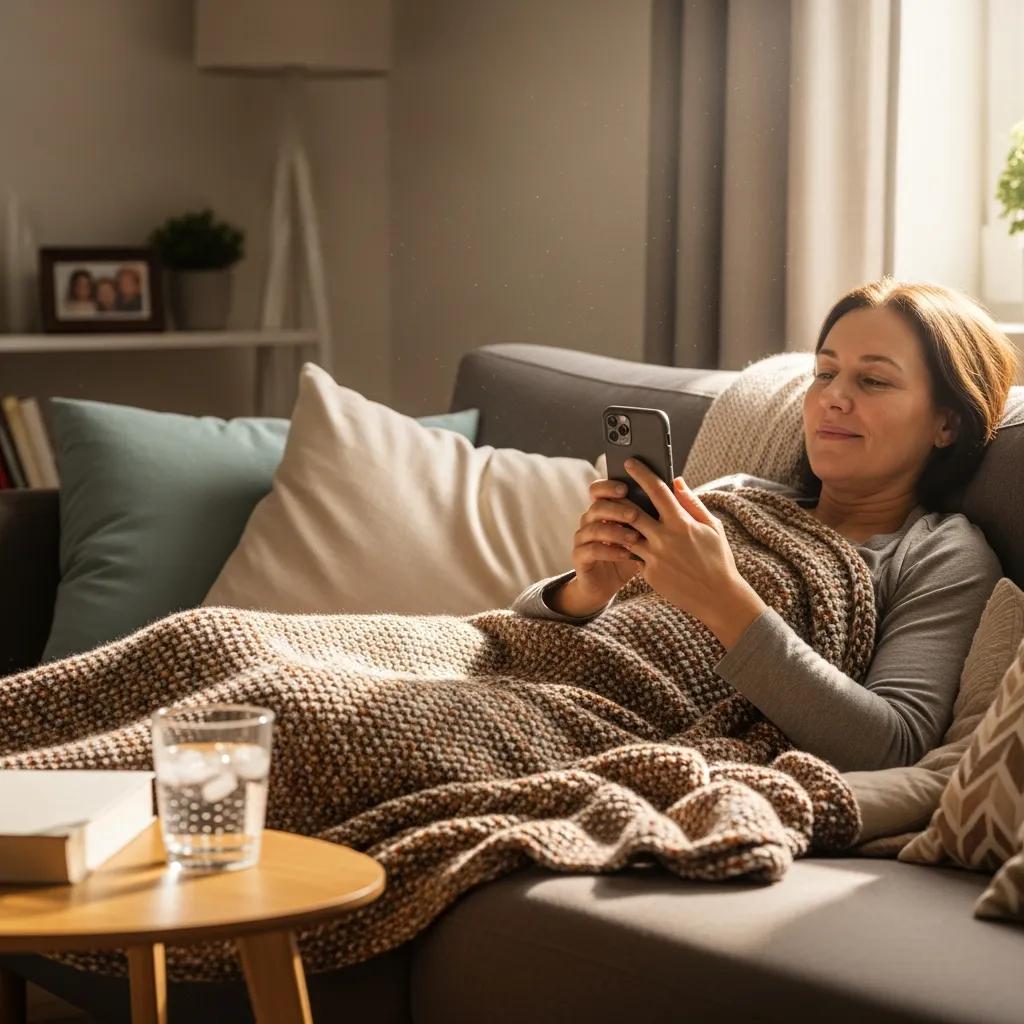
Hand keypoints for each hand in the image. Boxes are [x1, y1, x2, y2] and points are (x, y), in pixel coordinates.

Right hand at [549, 478, 645, 616]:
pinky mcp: (579, 557)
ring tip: (634, 538)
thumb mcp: (643, 535)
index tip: (626, 488)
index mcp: (603, 510)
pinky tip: (625, 554)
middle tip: (635, 514)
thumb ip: (652, 515)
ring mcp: (582, 538)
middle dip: (617, 509)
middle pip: (597, 506)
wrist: (607, 584)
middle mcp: (589, 520)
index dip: (609, 486)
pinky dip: (609, 551)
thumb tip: (673, 489)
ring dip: (615, 531)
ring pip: (593, 528)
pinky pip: (591, 550)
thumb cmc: (629, 555)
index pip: (599, 490)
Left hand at [619, 459, 766, 646]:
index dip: (641, 474)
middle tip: (611, 489)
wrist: (718, 597)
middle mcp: (665, 539)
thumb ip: (692, 502)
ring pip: (626, 535)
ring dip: (619, 524)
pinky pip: (634, 556)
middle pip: (632, 512)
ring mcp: (655, 557)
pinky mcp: (649, 574)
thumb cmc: (717, 558)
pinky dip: (629, 547)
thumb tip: (676, 481)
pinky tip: (624, 541)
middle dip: (619, 498)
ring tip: (613, 515)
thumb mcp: (712, 527)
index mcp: (682, 523)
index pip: (657, 491)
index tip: (629, 463)